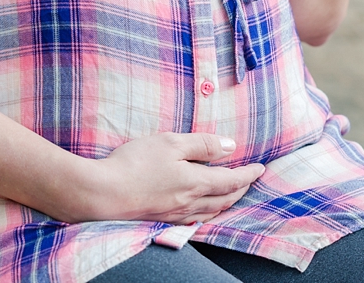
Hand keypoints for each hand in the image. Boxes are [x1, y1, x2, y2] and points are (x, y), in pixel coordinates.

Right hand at [78, 132, 264, 224]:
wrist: (101, 193)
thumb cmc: (135, 163)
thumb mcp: (171, 143)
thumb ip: (202, 145)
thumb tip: (231, 147)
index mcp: (196, 182)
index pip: (231, 179)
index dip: (248, 174)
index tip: (261, 168)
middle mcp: (190, 203)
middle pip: (225, 199)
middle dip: (241, 189)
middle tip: (250, 180)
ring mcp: (175, 214)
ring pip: (212, 211)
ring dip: (227, 202)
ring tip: (233, 194)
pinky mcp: (161, 219)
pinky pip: (195, 219)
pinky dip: (208, 213)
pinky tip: (203, 210)